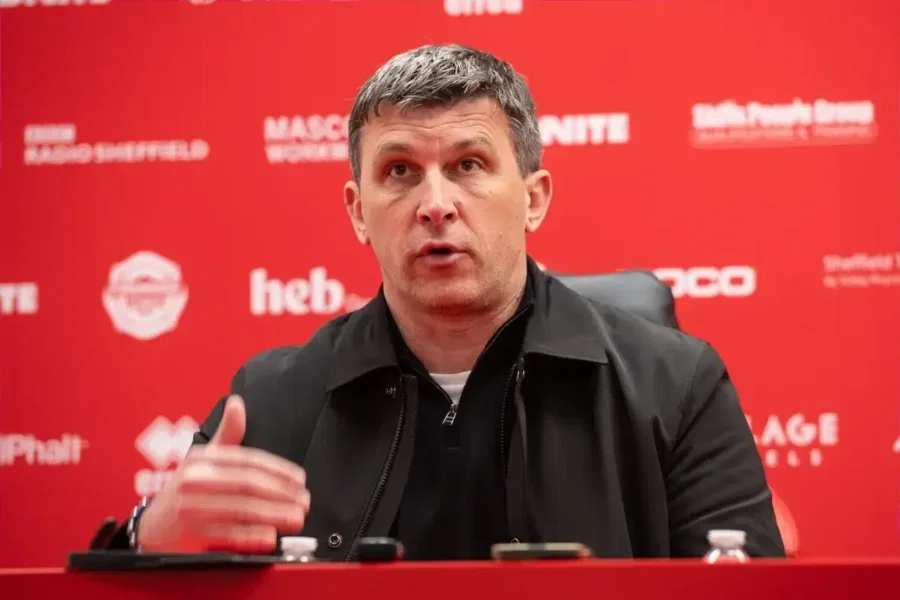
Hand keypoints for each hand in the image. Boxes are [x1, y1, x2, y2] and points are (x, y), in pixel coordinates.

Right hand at [137, 395, 309, 553]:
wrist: (152, 525)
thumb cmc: (185, 488)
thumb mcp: (203, 457)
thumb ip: (227, 433)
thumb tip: (237, 403)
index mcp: (203, 458)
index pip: (248, 460)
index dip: (278, 470)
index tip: (300, 479)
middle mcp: (195, 480)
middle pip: (247, 484)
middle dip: (281, 494)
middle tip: (304, 501)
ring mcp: (191, 508)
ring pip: (241, 510)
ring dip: (274, 515)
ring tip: (296, 518)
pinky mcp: (191, 534)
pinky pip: (227, 535)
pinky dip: (251, 537)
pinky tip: (270, 536)